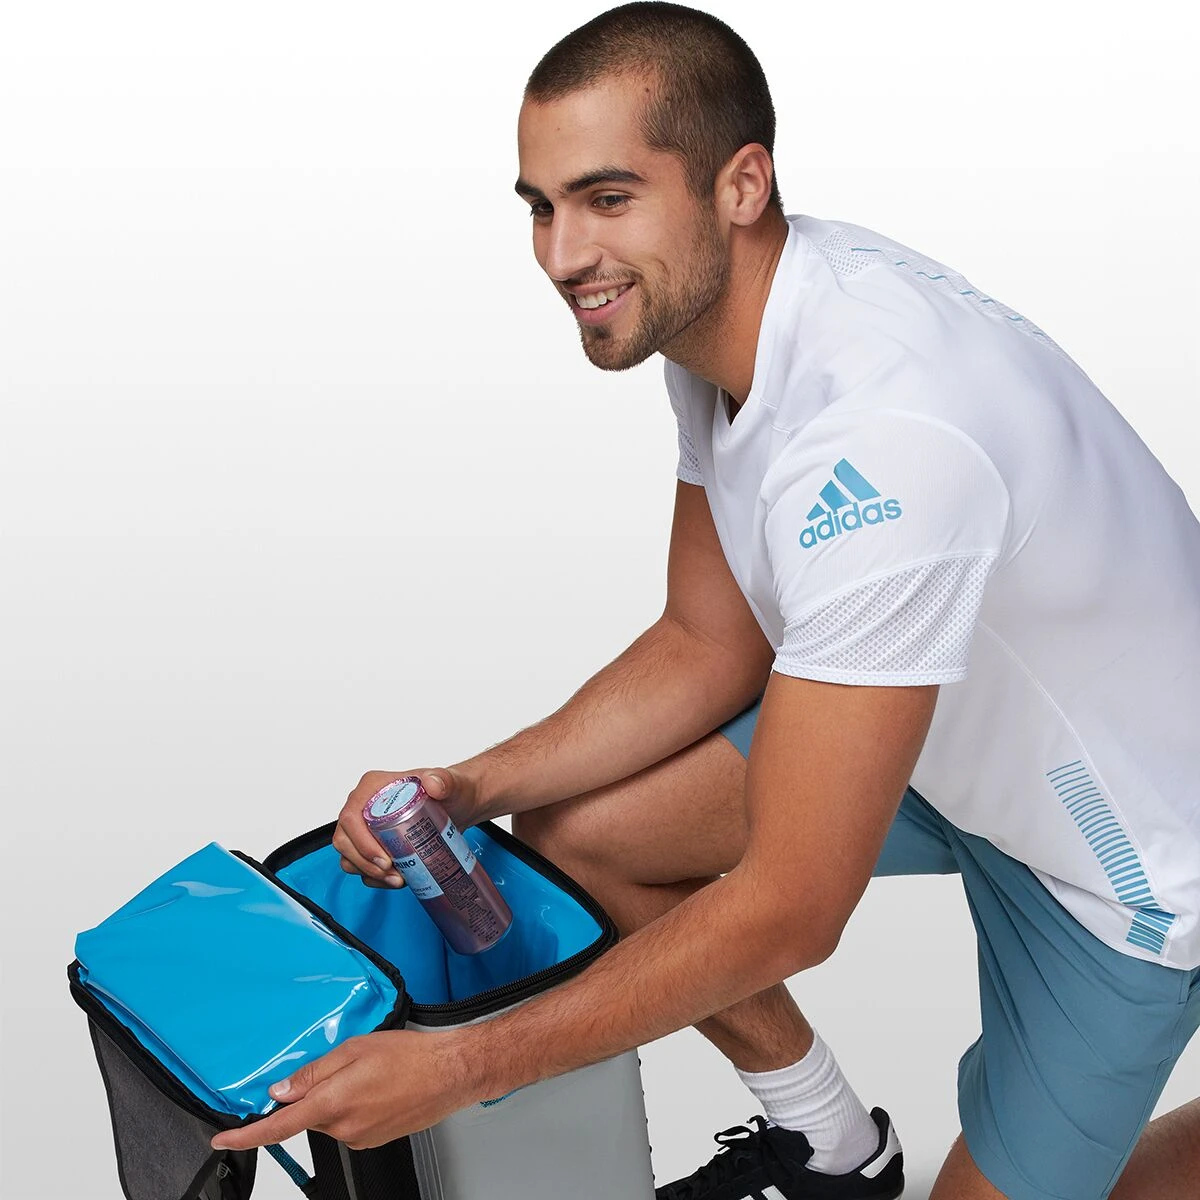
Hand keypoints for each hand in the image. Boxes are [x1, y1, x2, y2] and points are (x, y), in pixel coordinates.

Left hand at [209, 1029, 480, 1151]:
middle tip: (347, 1064)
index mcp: (333, 1103)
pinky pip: (351, 1123)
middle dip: (317, 1091)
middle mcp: (344, 1128)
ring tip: (373, 1072)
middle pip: (309, 1114)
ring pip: (331, 1117)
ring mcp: (360, 1138)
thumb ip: (313, 1072)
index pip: (278, 1126)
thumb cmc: (411, 1055)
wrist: (451, 1072)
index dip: (246, 1135)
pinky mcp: (374, 1141)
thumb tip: (280, 1091)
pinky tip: (381, 1086)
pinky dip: (356, 1105)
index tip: (224, 1137)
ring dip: (339, 1097)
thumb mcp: (355, 1049)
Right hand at [333, 767, 481, 887]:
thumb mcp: (451, 784)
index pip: (351, 817)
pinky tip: (397, 878)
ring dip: (369, 873)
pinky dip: (375, 877)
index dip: (360, 842)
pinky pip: (361, 866)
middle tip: (391, 873)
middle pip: (345, 841)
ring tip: (397, 878)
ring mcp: (366, 826)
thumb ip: (444, 780)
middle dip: (365, 864)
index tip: (384, 860)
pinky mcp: (373, 843)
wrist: (459, 805)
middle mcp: (364, 806)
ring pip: (349, 856)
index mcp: (373, 787)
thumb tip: (432, 784)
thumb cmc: (451, 791)